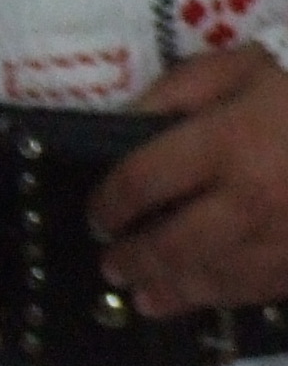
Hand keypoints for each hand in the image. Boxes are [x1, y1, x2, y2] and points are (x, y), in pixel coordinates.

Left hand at [90, 45, 287, 315]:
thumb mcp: (237, 66)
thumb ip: (176, 92)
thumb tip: (126, 125)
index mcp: (225, 143)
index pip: (144, 181)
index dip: (111, 204)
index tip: (96, 217)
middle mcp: (254, 200)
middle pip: (178, 243)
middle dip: (137, 259)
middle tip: (112, 267)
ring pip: (222, 278)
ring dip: (178, 292)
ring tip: (146, 298)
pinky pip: (268, 288)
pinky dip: (232, 296)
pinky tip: (210, 298)